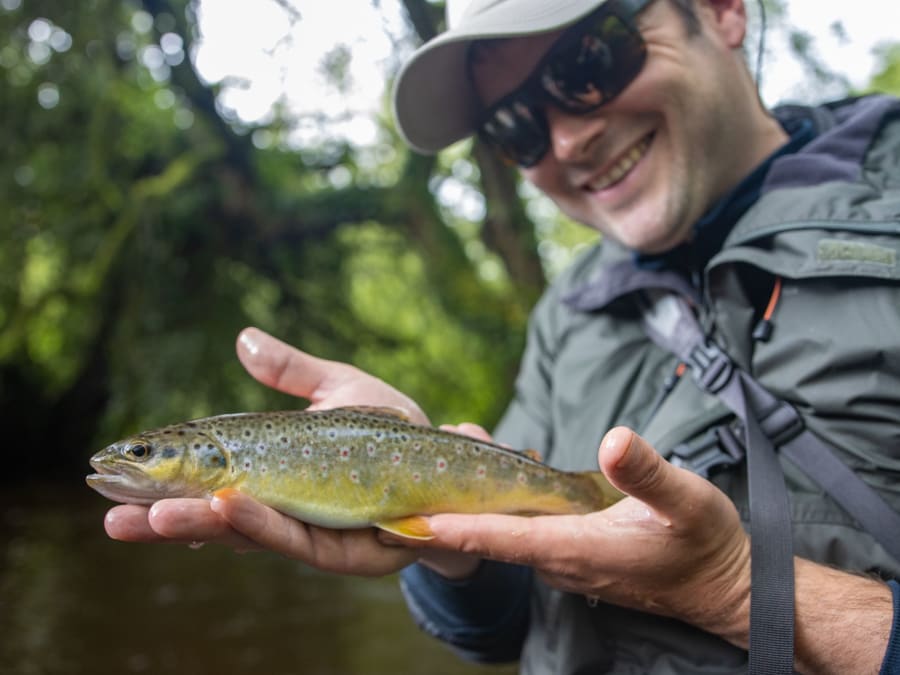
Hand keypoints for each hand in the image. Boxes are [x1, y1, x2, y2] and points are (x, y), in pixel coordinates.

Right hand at [102, 327, 437, 576]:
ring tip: (153, 518)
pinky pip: (299, 540)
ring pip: (248, 536)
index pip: (207, 482)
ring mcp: (316, 534)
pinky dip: (261, 525)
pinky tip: (226, 507)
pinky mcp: (350, 551)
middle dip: (165, 519)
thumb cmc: (396, 433)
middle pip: (217, 518)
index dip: (164, 483)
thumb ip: (291, 372)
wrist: (456, 470)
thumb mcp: (339, 389)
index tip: (110, 474)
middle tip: (109, 518)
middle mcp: (288, 512)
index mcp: (275, 477)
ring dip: (200, 527)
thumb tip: (241, 338)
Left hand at [406, 426, 752, 642]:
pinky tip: (487, 480)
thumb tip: (612, 441)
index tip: (401, 518)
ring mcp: (564, 562)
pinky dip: (496, 509)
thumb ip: (645, 472)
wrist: (725, 586)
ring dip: (468, 505)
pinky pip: (521, 533)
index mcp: (574, 548)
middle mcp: (559, 561)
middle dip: (445, 506)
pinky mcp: (572, 556)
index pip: (497, 537)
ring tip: (439, 460)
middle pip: (488, 533)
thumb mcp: (685, 499)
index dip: (448, 526)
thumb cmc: (704, 544)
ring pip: (502, 533)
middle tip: (405, 469)